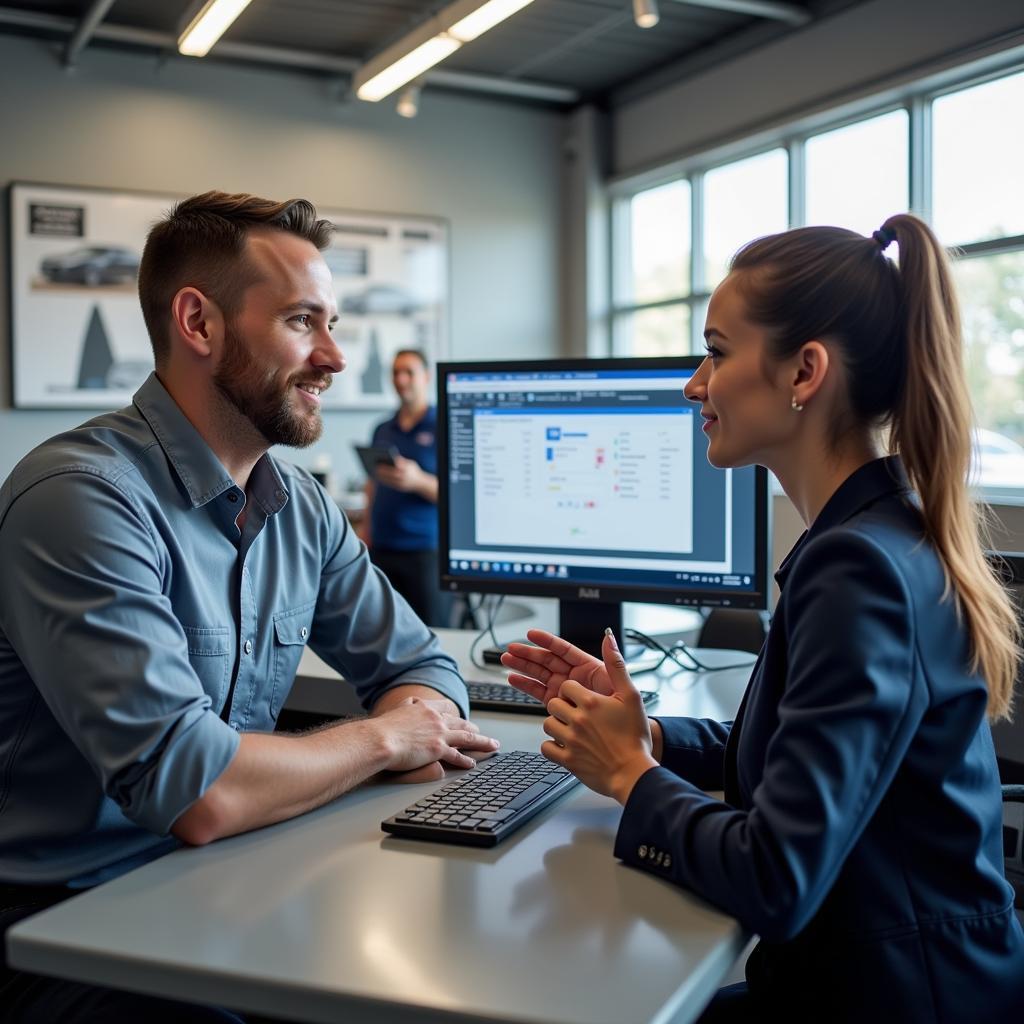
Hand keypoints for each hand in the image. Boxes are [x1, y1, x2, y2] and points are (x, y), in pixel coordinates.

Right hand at [371, 696, 498, 773]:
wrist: (379, 739)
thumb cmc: (383, 728)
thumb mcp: (397, 710)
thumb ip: (407, 706)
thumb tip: (411, 702)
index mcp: (425, 708)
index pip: (446, 709)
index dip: (455, 715)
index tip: (460, 719)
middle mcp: (436, 719)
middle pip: (461, 723)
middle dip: (473, 728)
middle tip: (481, 732)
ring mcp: (439, 733)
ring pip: (467, 737)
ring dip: (482, 742)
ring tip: (491, 745)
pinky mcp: (438, 749)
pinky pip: (457, 756)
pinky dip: (466, 760)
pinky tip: (472, 763)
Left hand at [374, 455, 424, 493]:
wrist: (422, 483)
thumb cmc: (414, 471)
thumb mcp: (410, 463)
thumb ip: (402, 460)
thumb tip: (391, 457)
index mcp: (406, 469)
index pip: (394, 466)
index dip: (386, 465)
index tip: (379, 463)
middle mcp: (404, 477)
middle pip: (390, 474)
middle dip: (382, 471)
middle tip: (374, 467)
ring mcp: (401, 483)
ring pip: (389, 480)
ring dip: (381, 476)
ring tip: (374, 472)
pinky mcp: (399, 488)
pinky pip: (389, 484)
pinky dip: (384, 480)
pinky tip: (379, 477)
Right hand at [501, 628, 614, 706]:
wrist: (621, 742)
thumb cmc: (624, 713)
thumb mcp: (622, 685)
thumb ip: (614, 660)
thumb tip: (608, 636)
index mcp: (587, 667)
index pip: (563, 650)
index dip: (547, 641)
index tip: (531, 634)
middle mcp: (573, 677)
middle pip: (546, 660)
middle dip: (528, 654)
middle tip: (511, 649)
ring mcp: (563, 690)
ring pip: (539, 674)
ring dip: (522, 667)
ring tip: (506, 660)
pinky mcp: (557, 704)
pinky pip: (538, 691)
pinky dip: (525, 685)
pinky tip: (513, 679)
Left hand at [540, 630, 657, 804]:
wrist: (634, 773)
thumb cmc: (635, 737)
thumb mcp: (631, 695)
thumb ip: (616, 665)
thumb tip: (608, 638)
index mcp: (590, 701)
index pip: (566, 686)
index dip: (573, 692)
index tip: (582, 699)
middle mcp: (577, 719)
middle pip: (553, 703)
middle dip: (563, 707)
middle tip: (579, 716)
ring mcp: (570, 740)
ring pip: (547, 723)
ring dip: (556, 725)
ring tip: (573, 730)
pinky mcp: (566, 760)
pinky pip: (546, 747)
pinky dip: (553, 746)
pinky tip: (566, 745)